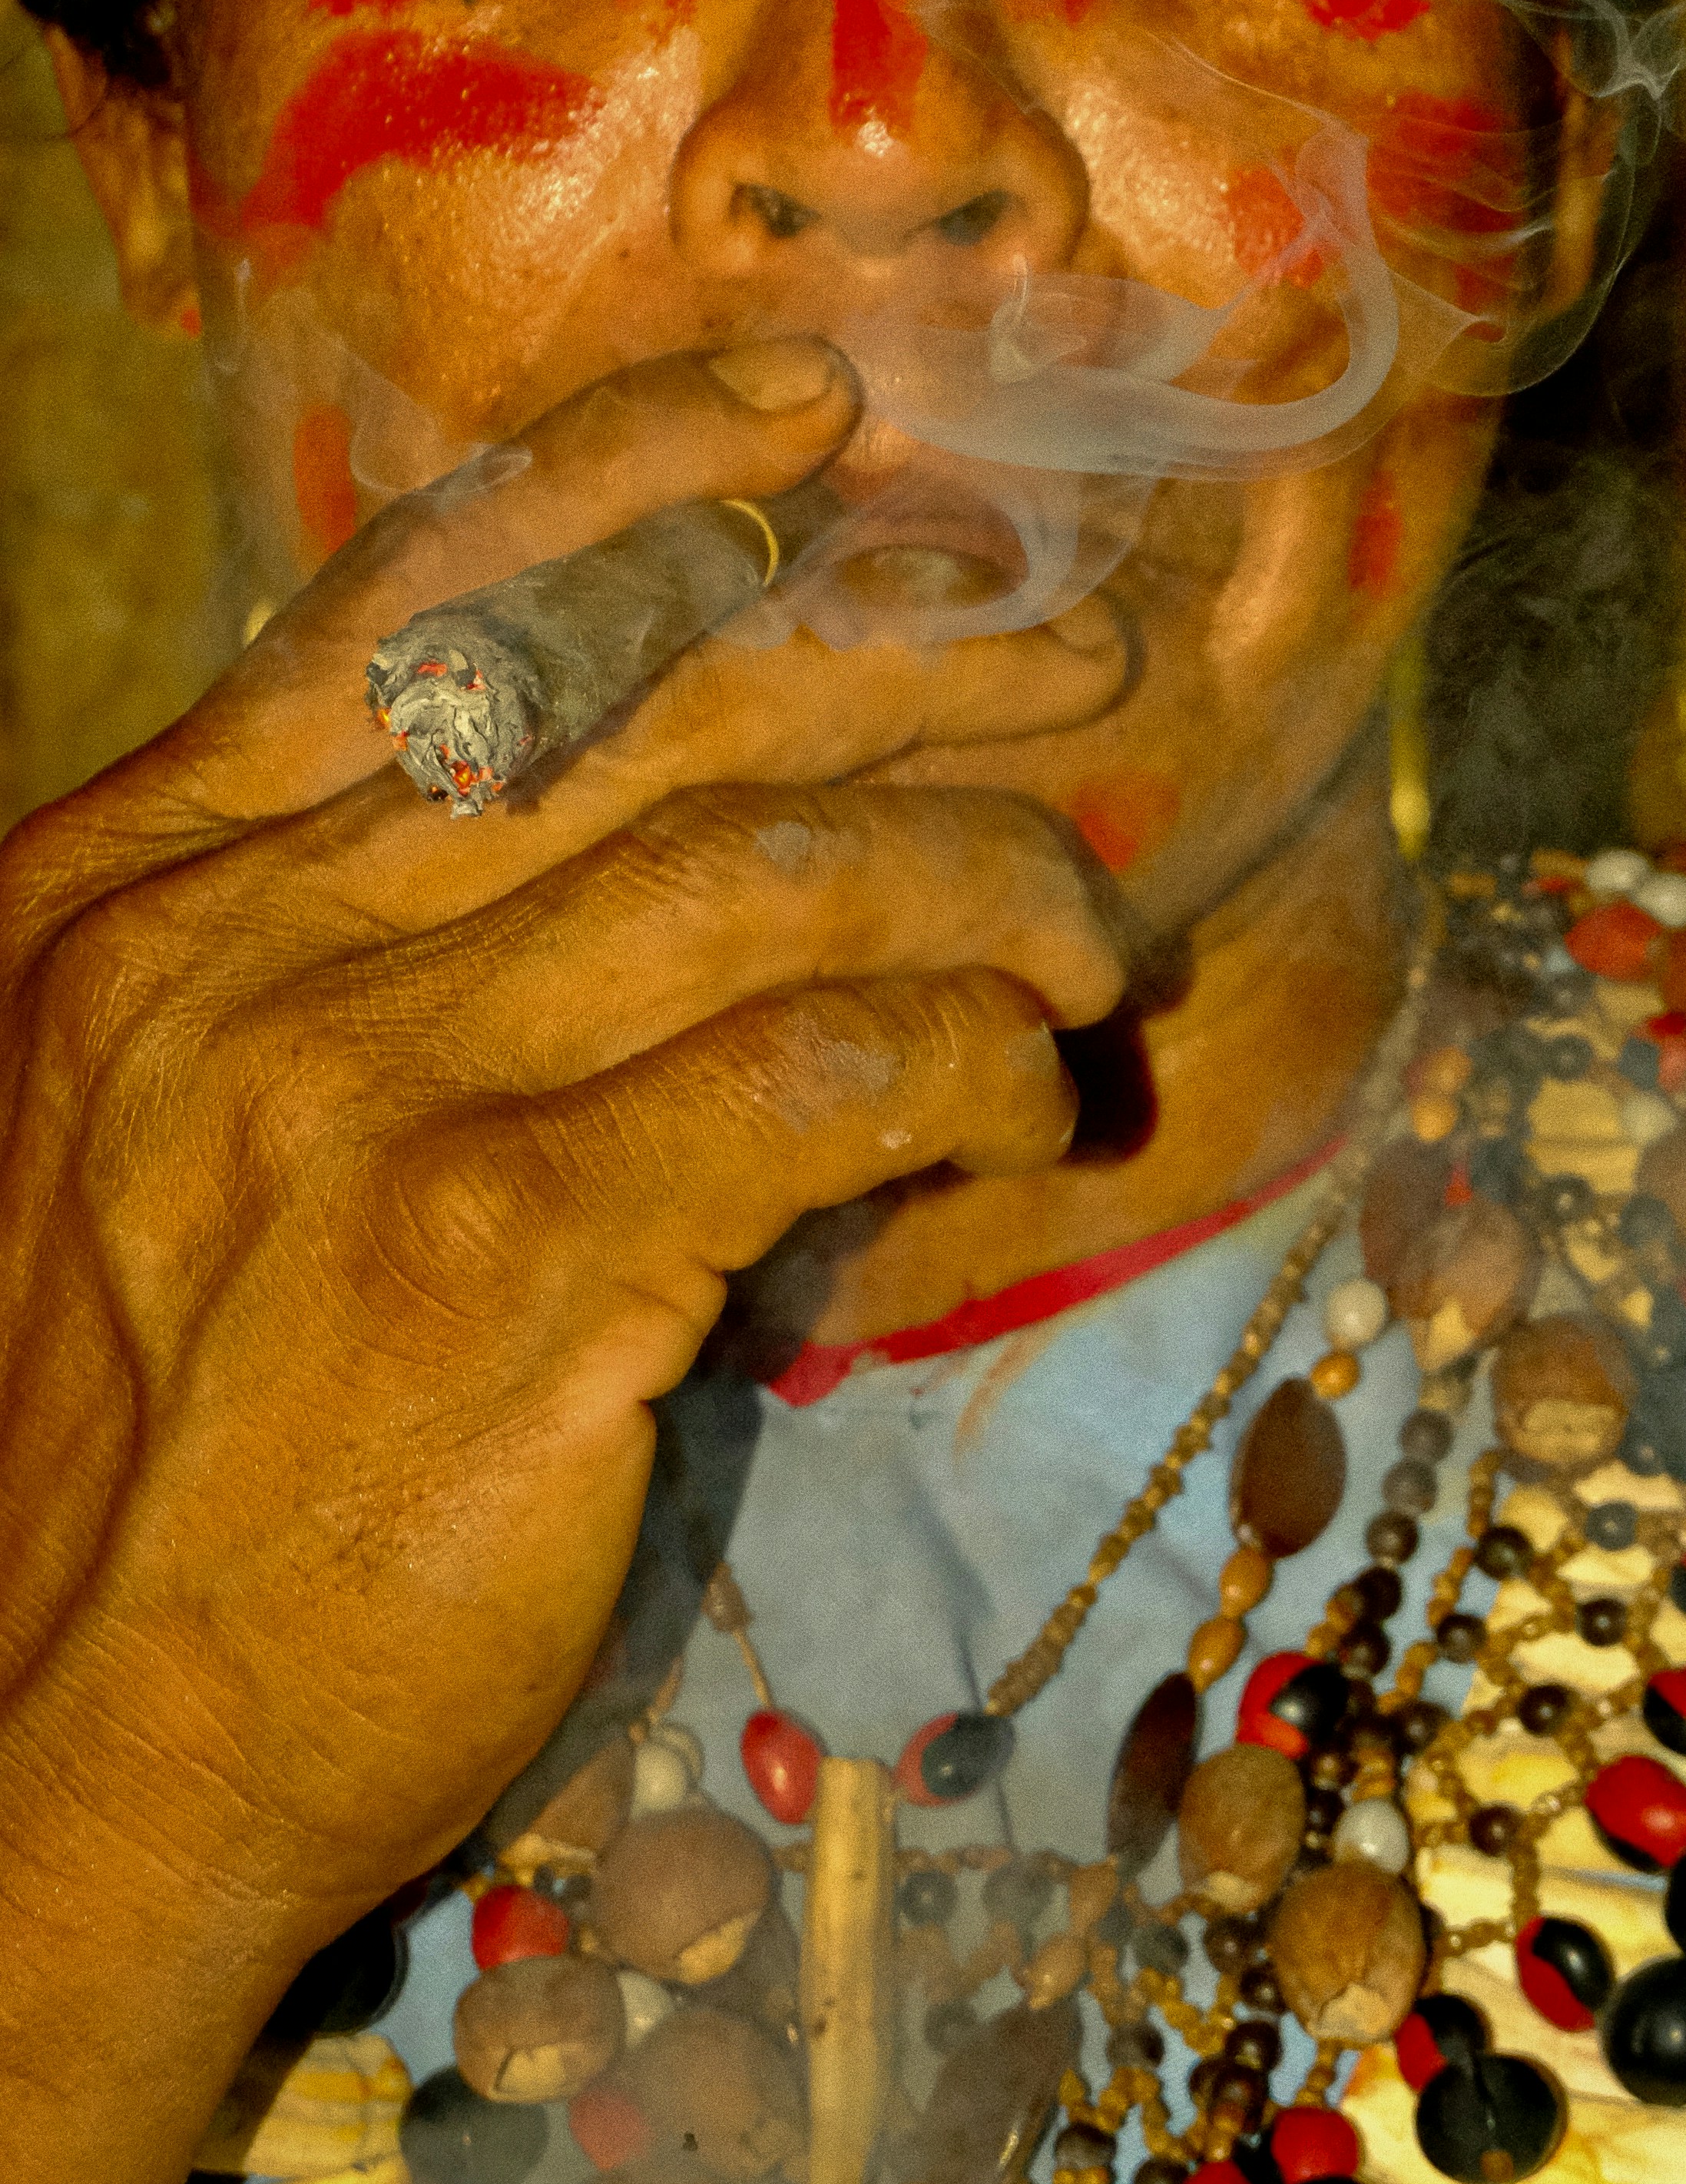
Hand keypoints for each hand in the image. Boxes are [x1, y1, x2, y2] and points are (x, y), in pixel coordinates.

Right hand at [0, 331, 1130, 1974]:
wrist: (51, 1766)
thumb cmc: (138, 1461)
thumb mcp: (147, 1138)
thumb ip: (330, 960)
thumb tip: (635, 828)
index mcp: (127, 893)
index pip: (414, 600)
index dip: (634, 477)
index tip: (808, 418)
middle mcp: (229, 956)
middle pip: (635, 706)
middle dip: (897, 655)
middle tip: (1077, 654)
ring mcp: (364, 1098)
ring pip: (769, 872)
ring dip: (983, 884)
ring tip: (1085, 951)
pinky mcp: (509, 1259)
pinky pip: (822, 1070)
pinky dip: (969, 1063)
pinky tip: (1023, 1110)